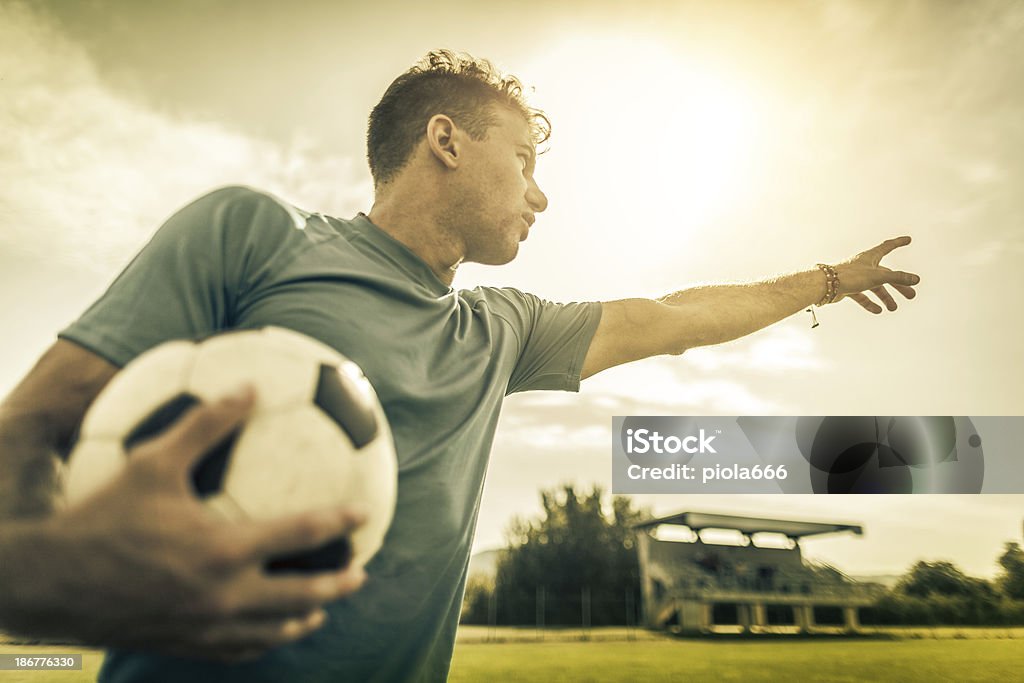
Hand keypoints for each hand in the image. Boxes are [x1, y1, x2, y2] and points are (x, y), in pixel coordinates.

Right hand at [0, 388, 366, 660]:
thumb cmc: (102, 516)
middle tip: (359, 572)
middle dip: (337, 585)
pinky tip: (267, 631)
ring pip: (274, 630)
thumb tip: (247, 386)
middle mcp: (224, 595)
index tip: (365, 512)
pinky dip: (263, 640)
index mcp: (224, 549)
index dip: (340, 521)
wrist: (50, 583)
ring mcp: (207, 626)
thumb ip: (206, 425)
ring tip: (322, 608)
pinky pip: (239, 649)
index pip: (302, 534)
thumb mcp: (153, 461)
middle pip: (302, 595)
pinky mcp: (187, 644)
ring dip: (305, 617)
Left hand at [833, 236, 919, 312]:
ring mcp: (856, 278)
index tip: (907, 239)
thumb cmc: (849, 276)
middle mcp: (863, 266)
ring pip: (874, 287)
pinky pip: (862, 296)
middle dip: (899, 285)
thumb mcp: (877, 276)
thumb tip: (915, 279)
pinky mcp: (848, 288)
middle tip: (911, 295)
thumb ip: (897, 278)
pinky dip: (869, 303)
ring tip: (893, 308)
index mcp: (870, 257)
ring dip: (885, 297)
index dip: (898, 243)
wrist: (824, 285)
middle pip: (885, 275)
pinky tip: (877, 310)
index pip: (887, 247)